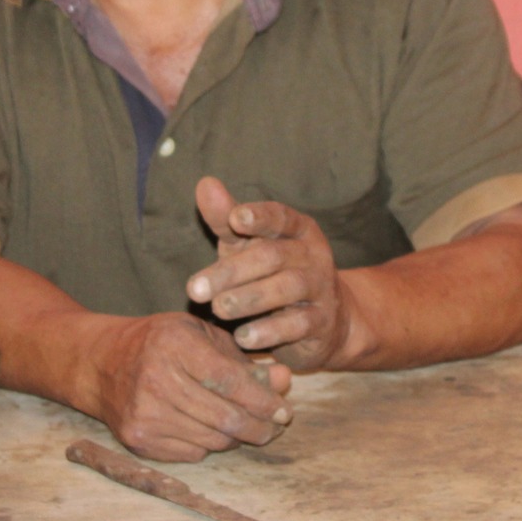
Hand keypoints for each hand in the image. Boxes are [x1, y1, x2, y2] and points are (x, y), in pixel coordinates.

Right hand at [90, 311, 292, 462]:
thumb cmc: (160, 343)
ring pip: (213, 441)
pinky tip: (211, 429)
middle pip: (225, 418)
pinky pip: (192, 454)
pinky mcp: (138, 440)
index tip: (285, 409)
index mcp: (175, 345)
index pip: (230, 381)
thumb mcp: (202, 334)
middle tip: (276, 426)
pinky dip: (210, 445)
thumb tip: (284, 380)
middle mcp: (156, 380)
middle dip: (260, 427)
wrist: (101, 363)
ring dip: (239, 438)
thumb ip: (243, 358)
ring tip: (249, 427)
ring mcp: (145, 414)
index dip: (264, 400)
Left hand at [186, 177, 356, 371]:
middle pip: (273, 256)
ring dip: (248, 299)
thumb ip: (226, 218)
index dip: (259, 216)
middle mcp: (314, 255)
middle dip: (232, 272)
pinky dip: (269, 331)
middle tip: (195, 289)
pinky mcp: (322, 323)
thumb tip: (204, 183)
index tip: (236, 218)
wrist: (326, 322)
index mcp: (298, 229)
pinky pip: (297, 325)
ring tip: (218, 309)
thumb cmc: (274, 274)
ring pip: (287, 289)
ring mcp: (322, 288)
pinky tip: (243, 337)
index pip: (280, 217)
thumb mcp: (248, 245)